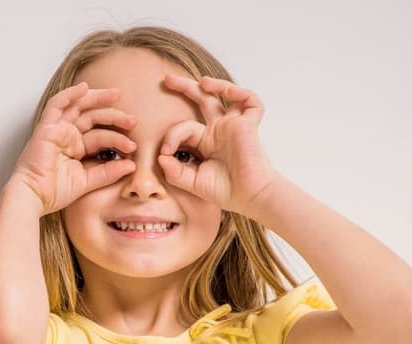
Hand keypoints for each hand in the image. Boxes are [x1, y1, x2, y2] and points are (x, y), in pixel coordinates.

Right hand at [9, 82, 137, 215]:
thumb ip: (108, 172)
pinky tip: (84, 88)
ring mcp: (57, 129)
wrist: (33, 197)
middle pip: (93, 116)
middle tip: (132, 120)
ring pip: (78, 105)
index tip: (133, 146)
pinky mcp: (46, 127)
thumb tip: (132, 165)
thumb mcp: (87, 181)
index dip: (118, 138)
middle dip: (113, 115)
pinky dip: (69, 94)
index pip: (101, 134)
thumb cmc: (53, 192)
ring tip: (116, 94)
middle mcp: (67, 135)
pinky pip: (57, 105)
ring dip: (97, 97)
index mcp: (76, 147)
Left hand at [159, 74, 279, 216]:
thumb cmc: (226, 191)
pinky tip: (228, 91)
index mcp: (205, 142)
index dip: (171, 136)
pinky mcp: (248, 125)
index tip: (165, 152)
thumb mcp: (192, 182)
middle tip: (166, 79)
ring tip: (202, 81)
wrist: (250, 196)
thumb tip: (161, 156)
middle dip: (184, 88)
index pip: (184, 128)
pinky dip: (241, 93)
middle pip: (202, 100)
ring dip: (215, 85)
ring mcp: (233, 126)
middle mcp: (219, 130)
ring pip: (225, 95)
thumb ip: (175, 172)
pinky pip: (251, 102)